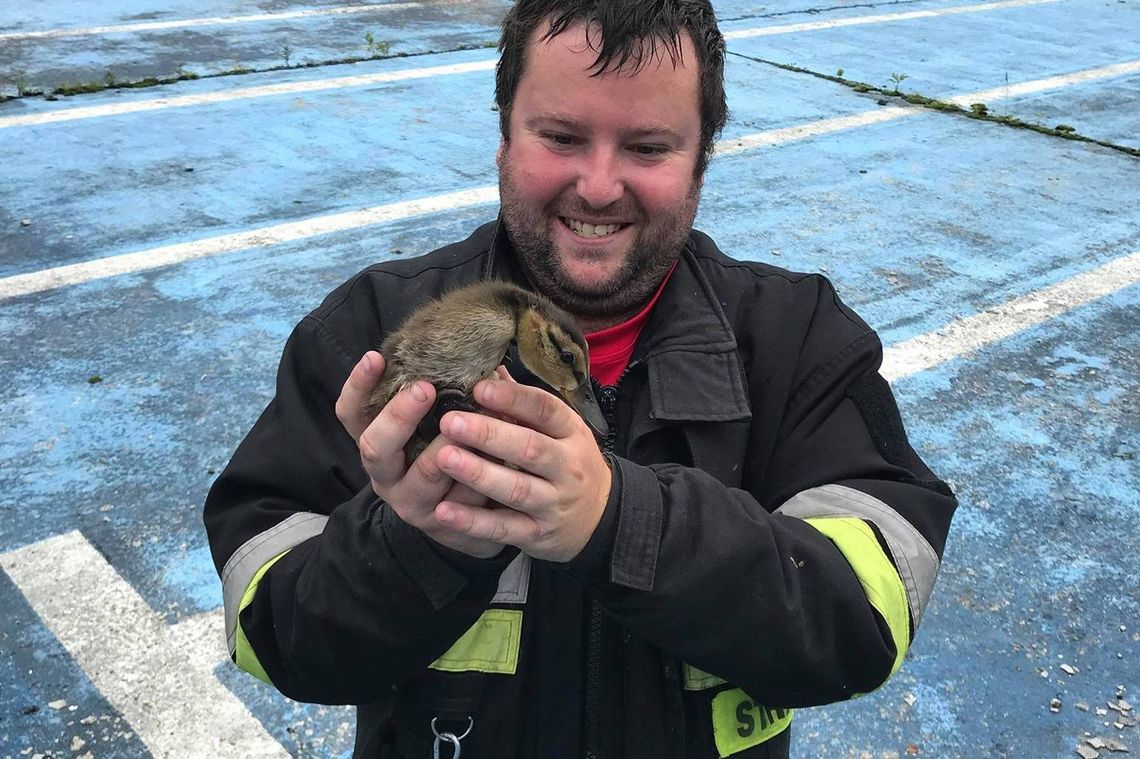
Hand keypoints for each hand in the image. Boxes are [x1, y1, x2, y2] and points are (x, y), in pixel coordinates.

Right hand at [335, 351, 502, 558]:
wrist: (468, 521)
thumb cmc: (451, 454)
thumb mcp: (439, 424)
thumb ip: (446, 393)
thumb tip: (478, 354)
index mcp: (378, 441)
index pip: (351, 413)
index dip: (358, 386)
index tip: (375, 357)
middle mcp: (384, 473)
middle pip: (375, 446)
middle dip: (400, 416)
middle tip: (425, 389)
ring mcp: (409, 501)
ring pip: (423, 475)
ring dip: (448, 447)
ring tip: (471, 424)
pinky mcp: (440, 524)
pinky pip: (461, 499)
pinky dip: (481, 475)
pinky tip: (501, 458)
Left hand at [434, 377, 612, 562]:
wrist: (599, 517)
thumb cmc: (569, 462)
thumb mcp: (560, 430)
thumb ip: (524, 404)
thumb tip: (491, 368)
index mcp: (571, 433)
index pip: (545, 410)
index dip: (513, 399)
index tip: (479, 388)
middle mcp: (567, 467)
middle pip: (529, 448)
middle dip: (488, 435)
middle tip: (450, 421)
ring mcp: (553, 503)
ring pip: (516, 489)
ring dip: (478, 474)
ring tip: (444, 458)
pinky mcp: (538, 534)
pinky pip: (504, 528)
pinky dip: (474, 522)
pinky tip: (444, 511)